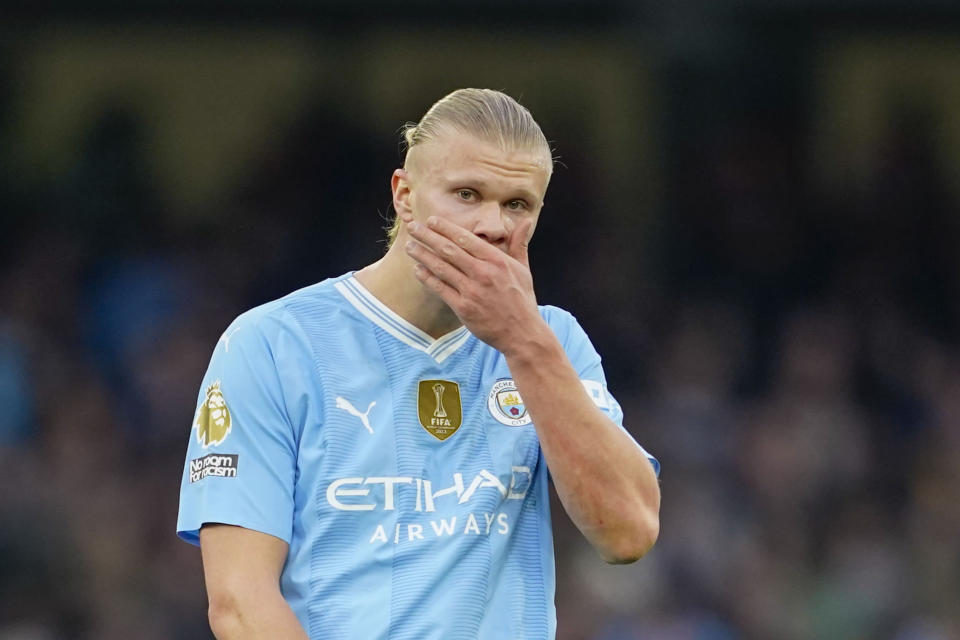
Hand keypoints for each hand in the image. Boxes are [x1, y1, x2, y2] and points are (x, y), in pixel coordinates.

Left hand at [404, 215, 544, 353]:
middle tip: (413, 227)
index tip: (431, 221)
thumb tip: (526, 222)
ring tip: (410, 246)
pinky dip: (428, 278)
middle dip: (428, 236)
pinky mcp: (463, 308)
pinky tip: (418, 270)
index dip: (446, 228)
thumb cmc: (522, 299)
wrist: (522, 333)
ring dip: (423, 255)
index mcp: (496, 260)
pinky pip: (441, 289)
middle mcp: (482, 273)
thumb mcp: (523, 269)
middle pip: (449, 250)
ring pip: (441, 268)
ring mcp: (472, 291)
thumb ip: (519, 244)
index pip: (465, 238)